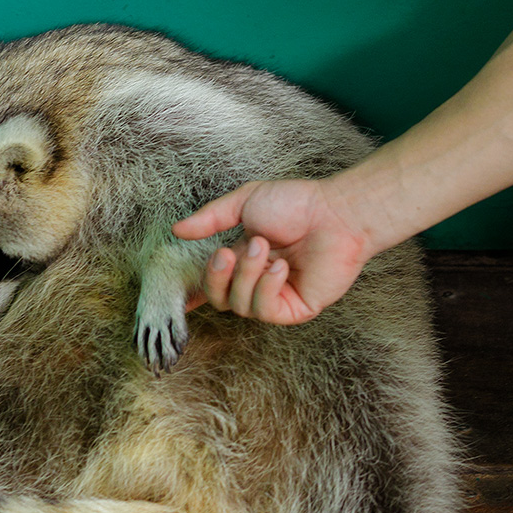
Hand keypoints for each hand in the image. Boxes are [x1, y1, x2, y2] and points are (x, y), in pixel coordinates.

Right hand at [171, 179, 374, 323]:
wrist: (335, 213)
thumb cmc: (297, 204)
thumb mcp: (245, 202)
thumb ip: (211, 218)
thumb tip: (178, 230)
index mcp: (243, 260)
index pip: (213, 284)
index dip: (192, 293)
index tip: (177, 293)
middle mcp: (257, 282)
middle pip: (219, 299)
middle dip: (218, 278)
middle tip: (227, 253)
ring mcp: (276, 297)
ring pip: (240, 305)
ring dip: (247, 275)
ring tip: (265, 247)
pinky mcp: (296, 309)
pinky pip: (265, 310)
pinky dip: (267, 286)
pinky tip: (281, 265)